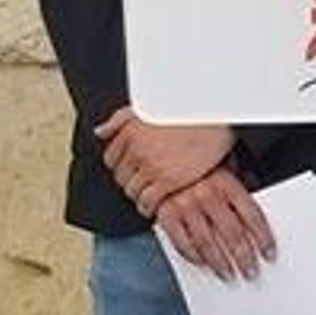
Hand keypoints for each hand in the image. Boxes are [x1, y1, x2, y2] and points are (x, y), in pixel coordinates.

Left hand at [95, 108, 232, 216]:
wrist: (215, 116)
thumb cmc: (187, 110)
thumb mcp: (147, 106)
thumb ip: (120, 119)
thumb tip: (100, 132)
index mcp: (130, 131)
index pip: (111, 158)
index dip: (120, 166)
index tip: (129, 170)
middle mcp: (137, 149)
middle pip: (120, 176)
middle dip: (129, 181)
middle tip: (140, 184)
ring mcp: (151, 166)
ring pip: (132, 190)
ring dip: (137, 195)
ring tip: (147, 197)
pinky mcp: (168, 180)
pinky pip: (148, 201)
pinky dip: (147, 207)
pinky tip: (152, 208)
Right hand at [155, 167, 275, 279]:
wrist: (155, 148)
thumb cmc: (192, 158)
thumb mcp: (220, 159)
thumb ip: (238, 177)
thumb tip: (253, 186)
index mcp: (225, 182)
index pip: (252, 216)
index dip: (263, 238)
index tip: (269, 253)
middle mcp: (207, 195)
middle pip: (233, 234)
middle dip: (244, 257)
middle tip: (251, 272)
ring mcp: (185, 205)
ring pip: (208, 243)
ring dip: (220, 263)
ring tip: (228, 274)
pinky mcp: (166, 213)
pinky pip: (181, 241)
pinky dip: (192, 255)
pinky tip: (202, 263)